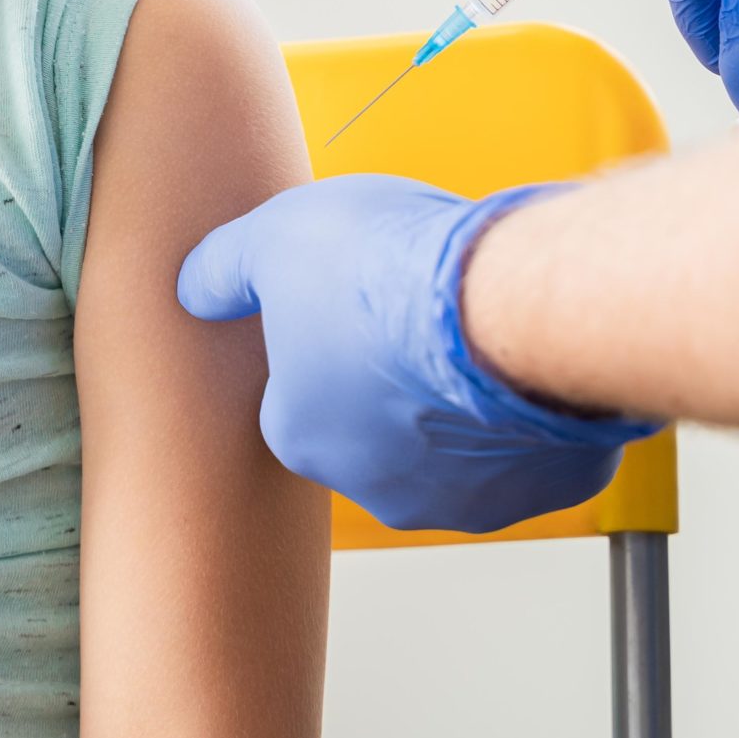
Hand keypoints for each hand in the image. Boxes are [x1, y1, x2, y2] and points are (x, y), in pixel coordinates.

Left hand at [178, 176, 654, 533]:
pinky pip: (533, 447)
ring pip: (458, 444)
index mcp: (299, 437)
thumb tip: (193, 289)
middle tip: (416, 307)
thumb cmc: (381, 272)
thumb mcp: (272, 239)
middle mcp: (378, 490)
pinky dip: (530, 408)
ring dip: (461, 397)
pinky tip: (526, 356)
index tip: (354, 295)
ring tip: (475, 325)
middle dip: (393, 376)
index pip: (295, 392)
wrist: (501, 301)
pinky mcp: (544, 488)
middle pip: (376, 425)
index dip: (324, 336)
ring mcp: (468, 498)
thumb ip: (223, 269)